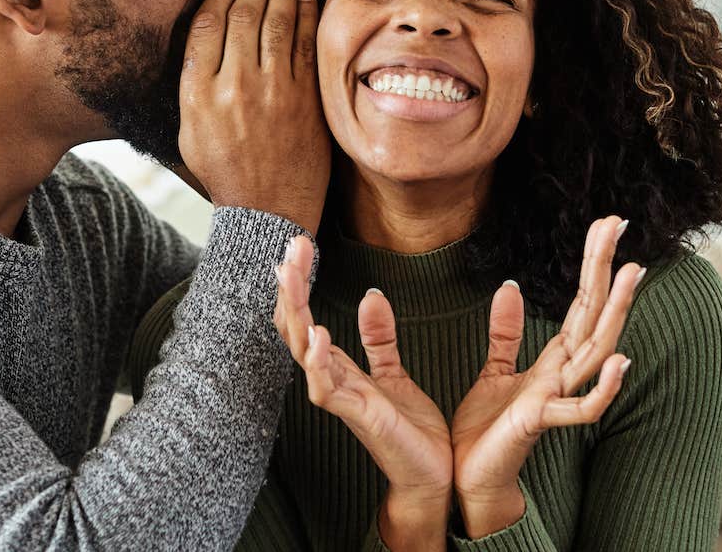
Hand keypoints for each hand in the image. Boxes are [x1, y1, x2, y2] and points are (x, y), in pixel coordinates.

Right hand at [178, 0, 329, 233]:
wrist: (267, 211)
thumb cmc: (225, 172)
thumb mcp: (189, 131)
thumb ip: (192, 83)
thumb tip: (205, 35)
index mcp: (197, 94)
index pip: (206, 25)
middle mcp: (233, 87)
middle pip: (242, 15)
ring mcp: (273, 91)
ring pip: (276, 22)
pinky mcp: (305, 98)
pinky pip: (306, 43)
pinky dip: (306, 14)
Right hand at [275, 242, 451, 551]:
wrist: (431, 475)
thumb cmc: (410, 429)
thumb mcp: (394, 371)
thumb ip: (380, 336)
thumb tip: (371, 294)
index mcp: (340, 368)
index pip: (306, 318)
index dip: (300, 283)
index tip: (300, 246)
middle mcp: (333, 380)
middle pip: (296, 326)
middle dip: (292, 286)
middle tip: (292, 246)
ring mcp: (341, 398)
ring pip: (301, 350)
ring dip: (295, 312)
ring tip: (290, 275)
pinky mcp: (357, 416)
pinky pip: (326, 388)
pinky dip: (318, 361)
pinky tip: (318, 332)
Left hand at [451, 215, 642, 537]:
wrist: (471, 476)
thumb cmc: (488, 427)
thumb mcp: (495, 367)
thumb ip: (507, 331)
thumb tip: (512, 286)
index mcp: (553, 359)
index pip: (580, 303)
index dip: (592, 264)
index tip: (605, 224)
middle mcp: (563, 374)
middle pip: (592, 314)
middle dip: (605, 269)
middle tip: (618, 223)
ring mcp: (556, 397)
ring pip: (595, 350)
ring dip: (616, 312)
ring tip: (633, 272)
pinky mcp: (540, 422)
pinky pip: (580, 409)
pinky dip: (603, 388)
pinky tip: (620, 360)